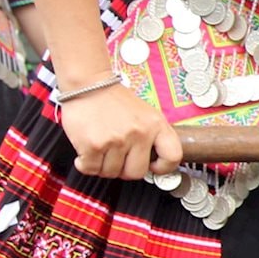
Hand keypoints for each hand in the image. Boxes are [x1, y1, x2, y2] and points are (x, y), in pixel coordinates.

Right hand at [61, 82, 180, 180]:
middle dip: (124, 169)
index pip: (172, 157)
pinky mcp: (94, 145)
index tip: (153, 167)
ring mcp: (116, 140)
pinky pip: (91, 169)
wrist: (88, 84)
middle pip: (136, 172)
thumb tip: (154, 161)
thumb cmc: (114, 100)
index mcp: (156, 124)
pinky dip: (86, 164)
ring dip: (103, 165)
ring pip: (111, 173)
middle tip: (117, 158)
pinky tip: (87, 152)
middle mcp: (139, 133)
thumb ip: (152, 136)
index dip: (164, 167)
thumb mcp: (145, 113)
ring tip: (101, 148)